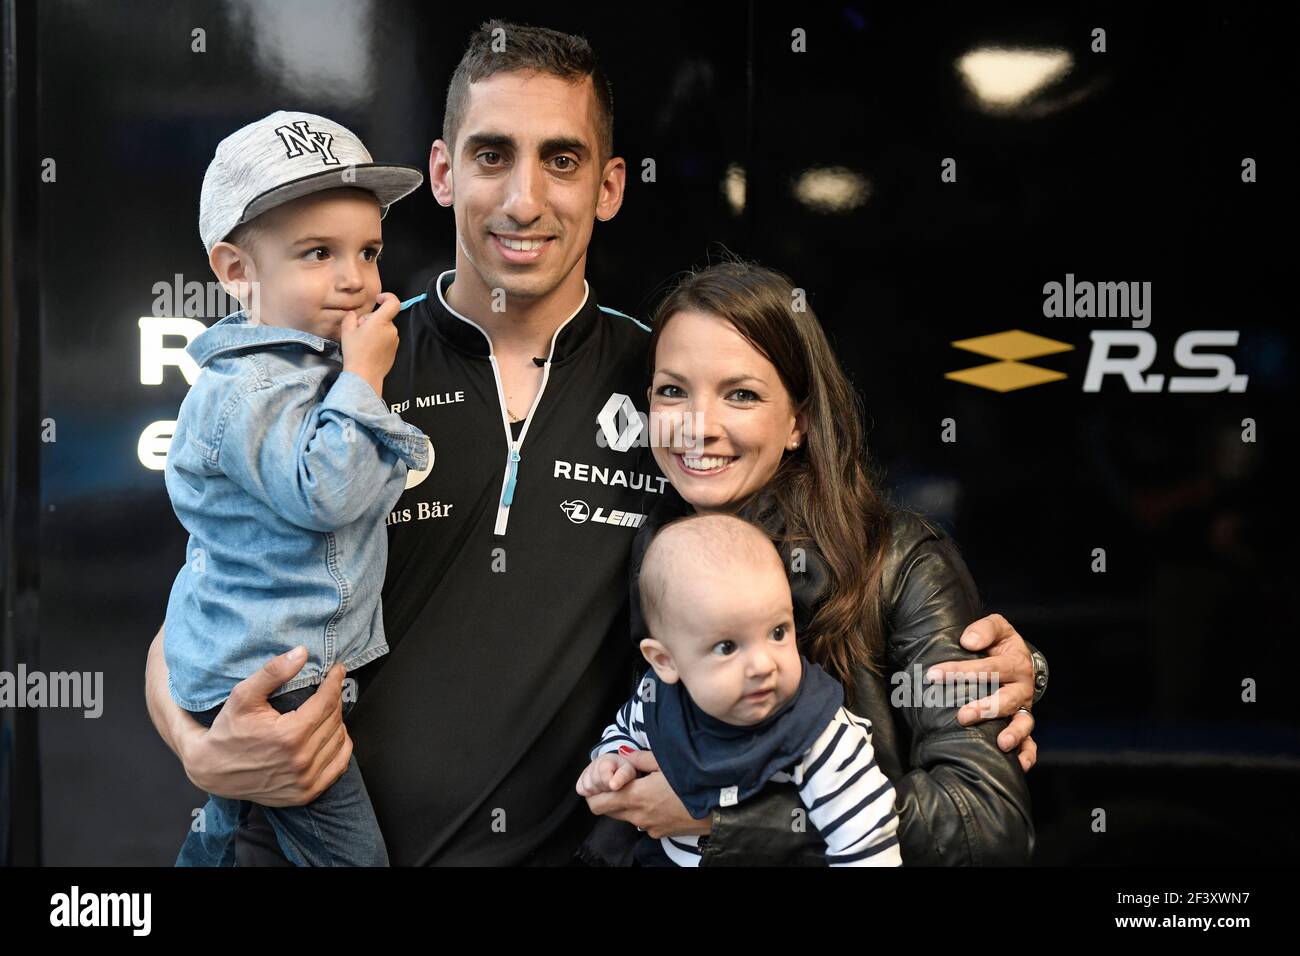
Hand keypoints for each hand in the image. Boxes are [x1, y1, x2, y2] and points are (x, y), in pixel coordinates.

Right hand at [183, 648, 352, 805]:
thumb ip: (273, 672)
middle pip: (334, 719)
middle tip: (327, 688)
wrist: (211, 770)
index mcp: (290, 736)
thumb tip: (303, 652)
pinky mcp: (306, 794)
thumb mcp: (243, 696)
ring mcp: (305, 781)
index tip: (338, 668)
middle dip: (334, 699)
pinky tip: (330, 734)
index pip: (327, 701)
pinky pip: (339, 765)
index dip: (335, 681)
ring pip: (339, 740)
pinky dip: (340, 747)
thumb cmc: (227, 729)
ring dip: (337, 721)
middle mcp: (301, 761)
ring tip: (326, 709)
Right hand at [341, 291, 399, 396]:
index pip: (393, 302)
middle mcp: (391, 330)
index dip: (387, 297)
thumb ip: (350, 317)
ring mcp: (395, 341)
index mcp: (381, 322)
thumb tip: (354, 314)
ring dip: (375, 331)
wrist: (364, 375)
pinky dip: (379, 340)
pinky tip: (369, 350)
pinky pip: (387, 339)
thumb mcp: (346, 331)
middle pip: (383, 317)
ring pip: (384, 329)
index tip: (378, 299)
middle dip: (371, 320)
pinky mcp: (395, 350)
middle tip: (358, 330)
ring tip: (363, 342)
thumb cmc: (355, 353)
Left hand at [583, 749, 710, 838]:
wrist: (718, 810)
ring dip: (624, 804)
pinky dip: (642, 812)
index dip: (592, 792)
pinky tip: (658, 800)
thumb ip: (639, 759)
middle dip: (606, 797)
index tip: (600, 780)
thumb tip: (622, 753)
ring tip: (640, 787)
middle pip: (607, 811)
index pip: (597, 803)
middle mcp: (638, 816)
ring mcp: (649, 827)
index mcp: (635, 796)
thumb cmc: (692, 782)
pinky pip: (642, 823)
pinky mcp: (660, 834)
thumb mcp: (666, 763)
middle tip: (616, 782)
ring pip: (624, 817)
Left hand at [925, 612, 1037, 770]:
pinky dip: (1027, 755)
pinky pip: (1031, 744)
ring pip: (1022, 723)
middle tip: (962, 716)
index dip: (960, 671)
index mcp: (1014, 663)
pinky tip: (1019, 766)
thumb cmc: (1001, 645)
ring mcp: (1024, 708)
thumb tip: (967, 641)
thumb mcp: (998, 628)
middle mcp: (1021, 688)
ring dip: (1012, 733)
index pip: (987, 667)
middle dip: (984, 708)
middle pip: (1004, 698)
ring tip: (1000, 743)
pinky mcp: (1024, 724)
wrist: (1023, 660)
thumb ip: (984, 630)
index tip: (934, 675)